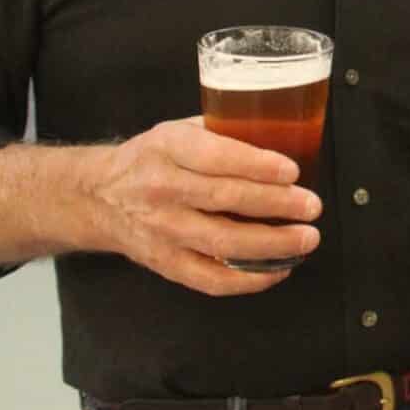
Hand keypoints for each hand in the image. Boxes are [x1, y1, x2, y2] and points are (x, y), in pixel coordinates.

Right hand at [87, 117, 320, 296]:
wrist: (97, 197)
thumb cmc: (152, 158)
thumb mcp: (178, 130)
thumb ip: (222, 131)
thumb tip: (282, 135)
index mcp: (167, 148)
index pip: (216, 156)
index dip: (257, 165)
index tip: (292, 171)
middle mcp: (161, 189)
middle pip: (225, 199)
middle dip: (276, 204)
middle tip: (312, 206)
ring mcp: (161, 230)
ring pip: (221, 242)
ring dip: (271, 244)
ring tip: (306, 239)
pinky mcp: (164, 263)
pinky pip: (210, 278)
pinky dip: (248, 279)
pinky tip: (279, 269)